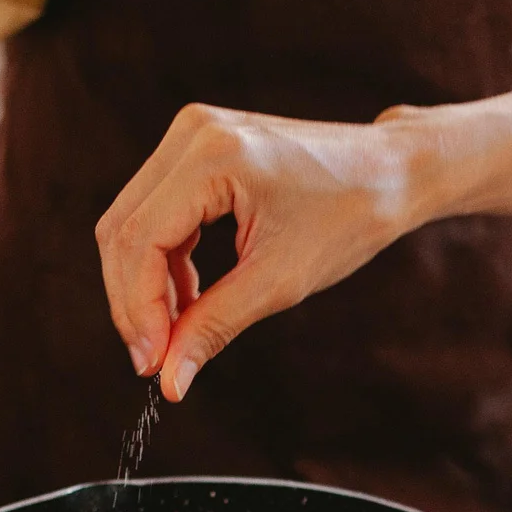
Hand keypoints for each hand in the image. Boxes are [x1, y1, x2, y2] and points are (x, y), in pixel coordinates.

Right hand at [97, 103, 419, 401]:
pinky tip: (189, 302)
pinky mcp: (200, 150)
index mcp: (211, 156)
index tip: (153, 365)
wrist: (390, 174)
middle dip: (134, 302)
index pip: (138, 239)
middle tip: (155, 361)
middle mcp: (191, 133)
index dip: (138, 310)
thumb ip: (214, 326)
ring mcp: (192, 135)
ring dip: (146, 286)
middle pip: (122, 229)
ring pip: (133, 222)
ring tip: (176, 336)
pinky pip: (158, 213)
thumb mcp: (280, 282)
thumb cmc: (350, 219)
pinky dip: (165, 263)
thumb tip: (169, 378)